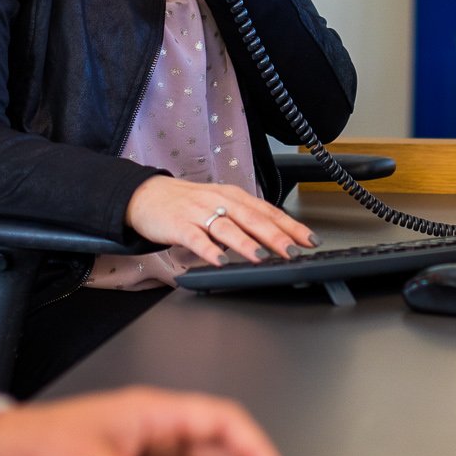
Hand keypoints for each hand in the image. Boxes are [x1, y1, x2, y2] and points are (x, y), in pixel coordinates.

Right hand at [126, 174, 315, 263]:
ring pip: (228, 228)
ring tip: (262, 257)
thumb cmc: (187, 204)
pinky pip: (196, 238)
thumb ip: (244, 221)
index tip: (310, 240)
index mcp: (234, 197)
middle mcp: (220, 201)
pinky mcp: (179, 225)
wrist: (146, 195)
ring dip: (246, 243)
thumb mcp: (220, 205)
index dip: (290, 226)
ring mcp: (199, 213)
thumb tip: (275, 240)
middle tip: (294, 251)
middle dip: (276, 236)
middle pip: (252, 219)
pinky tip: (220, 261)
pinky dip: (209, 250)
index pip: (268, 212)